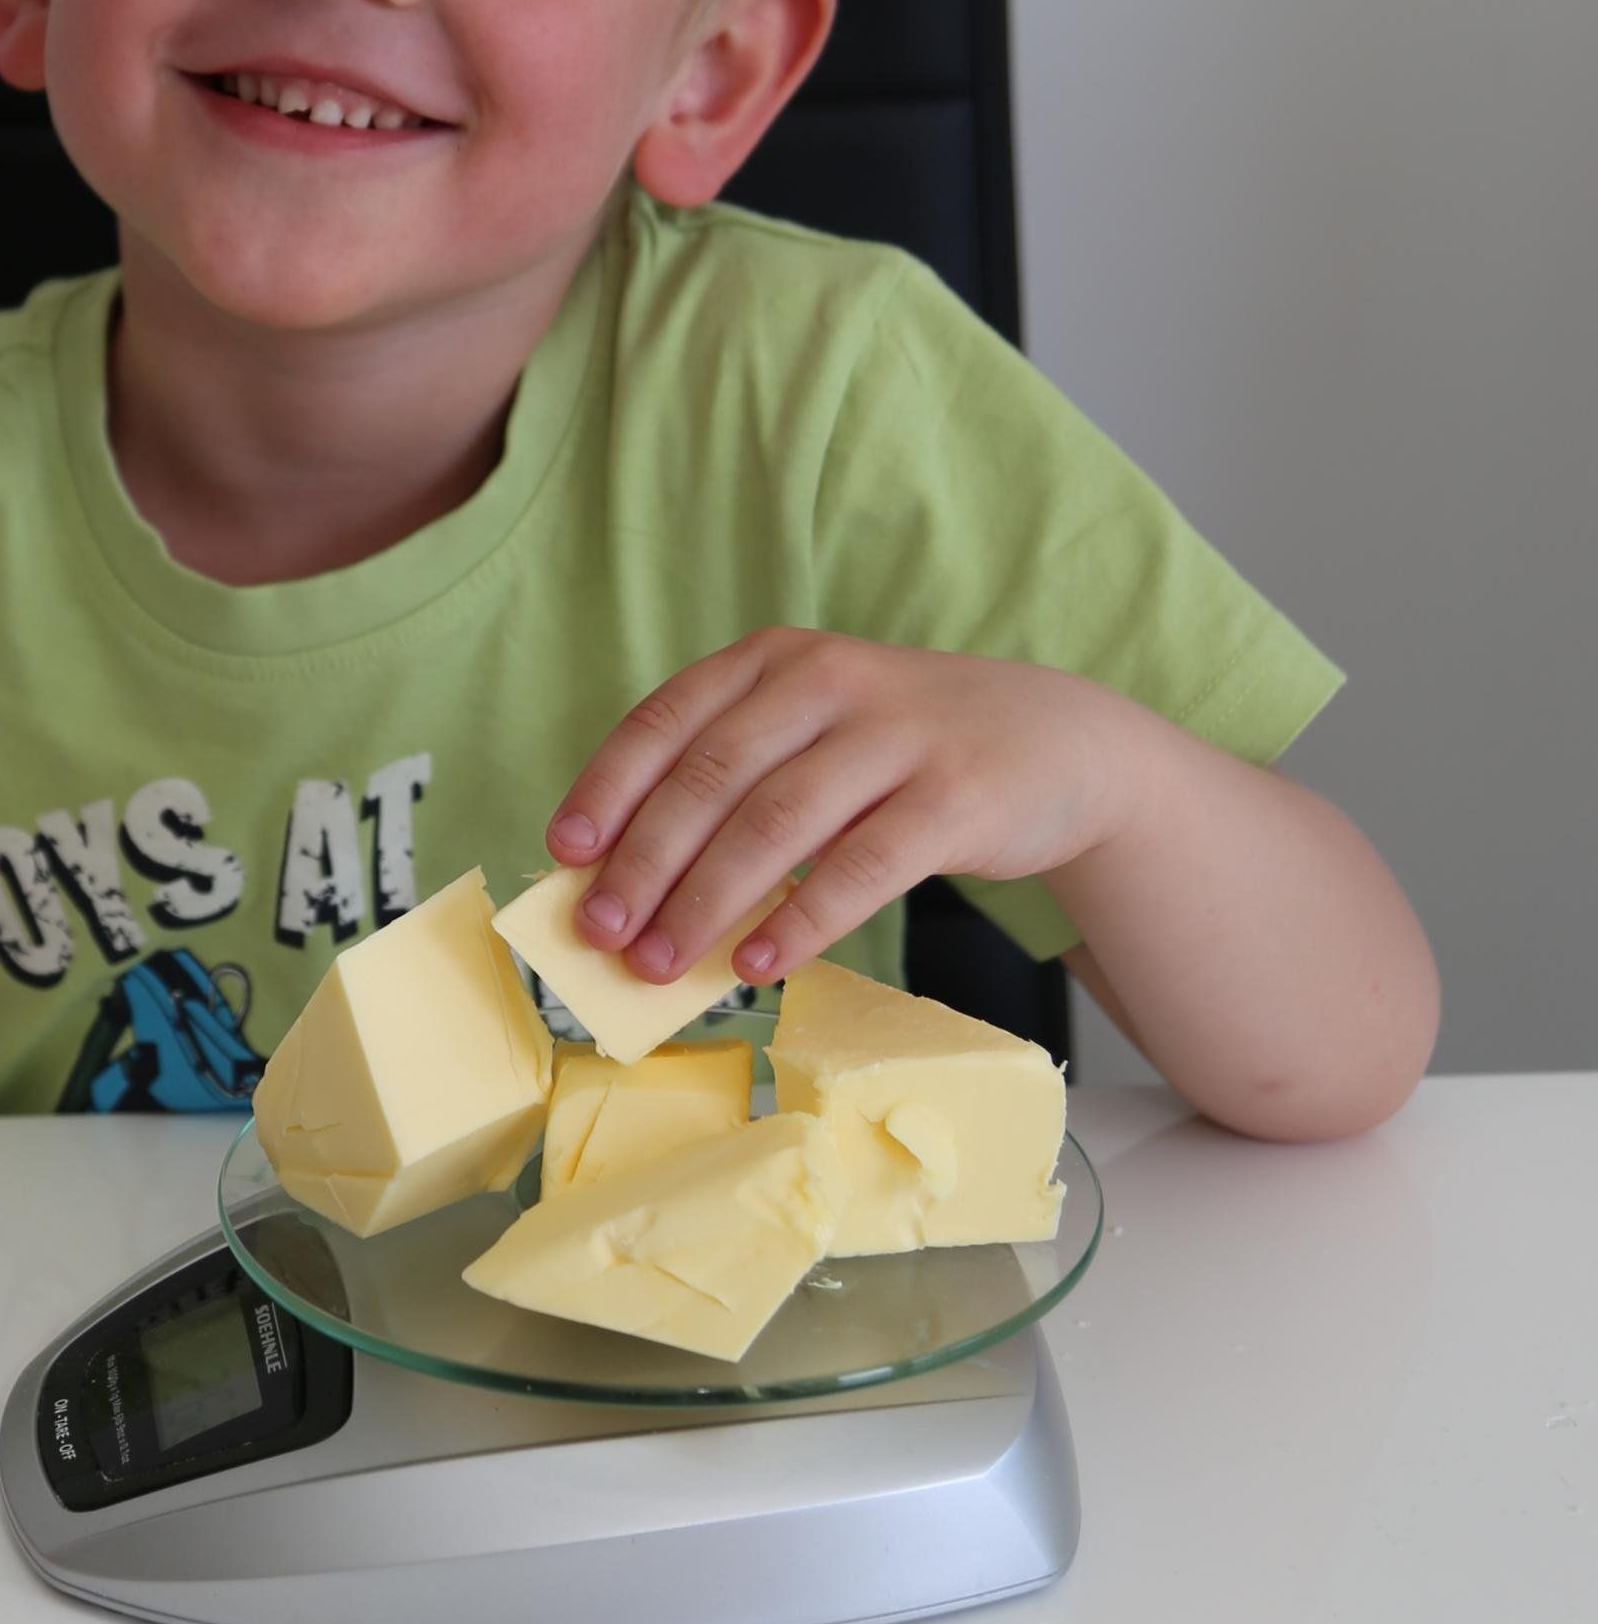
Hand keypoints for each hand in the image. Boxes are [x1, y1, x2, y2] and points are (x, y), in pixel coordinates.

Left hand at [548, 630, 1138, 992]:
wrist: (1058, 741)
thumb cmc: (902, 750)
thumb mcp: (814, 733)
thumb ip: (734, 784)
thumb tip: (628, 883)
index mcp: (776, 659)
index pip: (669, 718)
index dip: (610, 786)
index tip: (566, 852)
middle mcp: (829, 680)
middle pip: (713, 776)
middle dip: (646, 861)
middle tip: (602, 933)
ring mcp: (896, 735)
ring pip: (777, 822)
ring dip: (708, 901)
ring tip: (662, 963)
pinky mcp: (954, 796)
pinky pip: (861, 866)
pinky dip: (801, 920)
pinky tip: (759, 963)